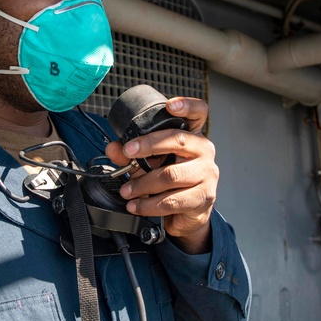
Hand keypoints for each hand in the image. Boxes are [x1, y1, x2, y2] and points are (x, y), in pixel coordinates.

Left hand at [104, 97, 217, 253]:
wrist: (186, 215)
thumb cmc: (170, 184)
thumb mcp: (148, 165)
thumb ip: (131, 155)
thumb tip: (113, 148)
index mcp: (192, 136)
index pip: (198, 114)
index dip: (187, 106)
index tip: (170, 105)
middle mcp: (204, 151)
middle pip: (178, 140)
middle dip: (148, 145)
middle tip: (127, 152)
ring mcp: (207, 174)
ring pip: (170, 175)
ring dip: (142, 184)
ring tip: (127, 191)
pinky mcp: (203, 197)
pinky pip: (172, 200)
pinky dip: (148, 204)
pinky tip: (137, 205)